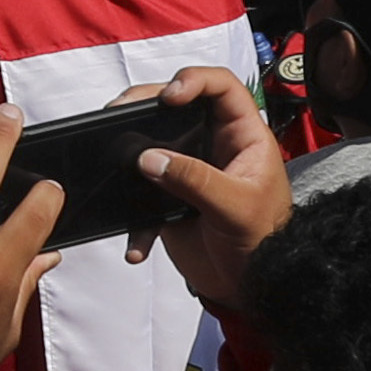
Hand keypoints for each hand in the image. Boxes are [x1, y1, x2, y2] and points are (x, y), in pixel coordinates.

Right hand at [136, 62, 295, 313]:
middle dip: (146, 102)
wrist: (252, 289)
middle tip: (118, 110)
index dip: (195, 81)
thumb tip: (148, 159)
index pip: (222, 87)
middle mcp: (213, 145)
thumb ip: (195, 180)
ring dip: (128, 146)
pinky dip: (132, 215)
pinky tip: (137, 242)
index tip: (170, 97)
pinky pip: (141, 193)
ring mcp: (188, 170)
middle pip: (178, 107)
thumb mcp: (236, 207)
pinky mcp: (168, 198)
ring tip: (106, 146)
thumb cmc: (263, 243)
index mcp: (243, 137)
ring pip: (152, 142)